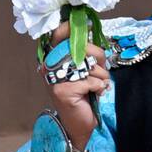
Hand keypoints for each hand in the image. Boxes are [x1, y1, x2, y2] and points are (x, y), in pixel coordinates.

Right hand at [37, 19, 110, 151]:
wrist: (81, 126)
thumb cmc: (86, 97)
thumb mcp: (86, 71)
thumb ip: (86, 54)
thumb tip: (91, 31)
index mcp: (55, 59)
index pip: (58, 35)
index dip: (70, 27)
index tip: (83, 25)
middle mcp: (51, 66)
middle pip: (80, 48)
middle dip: (98, 58)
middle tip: (100, 70)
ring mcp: (55, 79)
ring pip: (88, 65)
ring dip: (100, 76)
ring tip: (96, 87)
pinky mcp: (63, 91)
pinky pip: (90, 81)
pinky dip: (98, 88)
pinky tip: (94, 95)